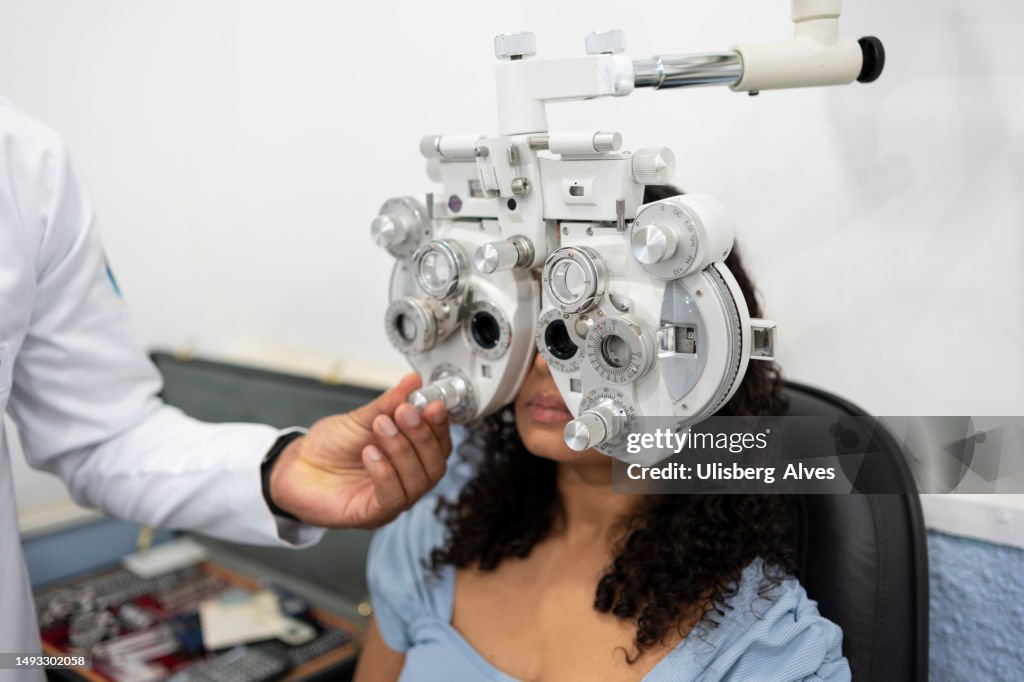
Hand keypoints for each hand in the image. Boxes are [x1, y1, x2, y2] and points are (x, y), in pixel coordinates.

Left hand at [267, 373, 451, 528]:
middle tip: (405, 411)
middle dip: (422, 435)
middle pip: (435, 464)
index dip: (439, 424)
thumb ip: (390, 402)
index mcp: (411, 455)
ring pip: (417, 480)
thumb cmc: (330, 446)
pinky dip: (385, 472)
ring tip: (381, 425)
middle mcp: (408, 479)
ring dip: (402, 449)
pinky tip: (371, 452)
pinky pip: (392, 497)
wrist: (295, 467)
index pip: (440, 444)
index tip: (433, 403)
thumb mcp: (362, 418)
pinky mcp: (373, 514)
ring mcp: (393, 499)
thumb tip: (414, 381)